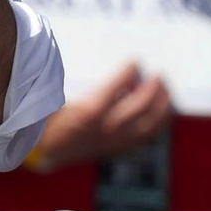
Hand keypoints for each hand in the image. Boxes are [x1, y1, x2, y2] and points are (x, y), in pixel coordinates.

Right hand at [35, 62, 171, 170]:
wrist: (46, 151)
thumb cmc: (47, 118)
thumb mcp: (52, 96)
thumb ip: (65, 79)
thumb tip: (78, 58)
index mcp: (87, 113)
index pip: (116, 89)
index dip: (128, 72)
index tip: (134, 60)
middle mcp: (106, 129)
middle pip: (142, 108)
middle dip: (154, 88)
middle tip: (158, 74)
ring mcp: (116, 141)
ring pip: (151, 125)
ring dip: (162, 105)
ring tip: (164, 89)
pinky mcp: (121, 148)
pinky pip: (148, 135)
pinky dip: (159, 120)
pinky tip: (158, 108)